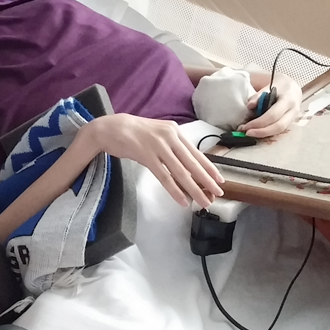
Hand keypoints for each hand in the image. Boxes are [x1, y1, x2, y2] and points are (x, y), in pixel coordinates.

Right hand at [81, 113, 224, 208]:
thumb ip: (171, 145)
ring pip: (181, 172)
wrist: (109, 127)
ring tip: (203, 201)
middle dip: (206, 181)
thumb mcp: (157, 134)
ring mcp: (158, 145)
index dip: (209, 168)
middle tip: (218, 194)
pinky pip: (164, 176)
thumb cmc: (133, 132)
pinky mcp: (146, 155)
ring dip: (194, 189)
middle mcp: (169, 137)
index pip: (196, 153)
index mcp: (174, 131)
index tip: (219, 180)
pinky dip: (174, 190)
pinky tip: (182, 200)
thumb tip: (185, 164)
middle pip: (192, 163)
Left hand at [239, 72, 301, 137]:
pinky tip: (257, 132)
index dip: (259, 122)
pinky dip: (267, 133)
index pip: (273, 114)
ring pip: (279, 130)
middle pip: (278, 126)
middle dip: (261, 131)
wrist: (292, 87)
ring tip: (250, 133)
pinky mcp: (291, 122)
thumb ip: (258, 95)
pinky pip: (279, 130)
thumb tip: (250, 105)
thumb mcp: (268, 86)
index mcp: (287, 99)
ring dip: (263, 134)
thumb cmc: (278, 86)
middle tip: (247, 133)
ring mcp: (294, 117)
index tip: (246, 126)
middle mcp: (293, 110)